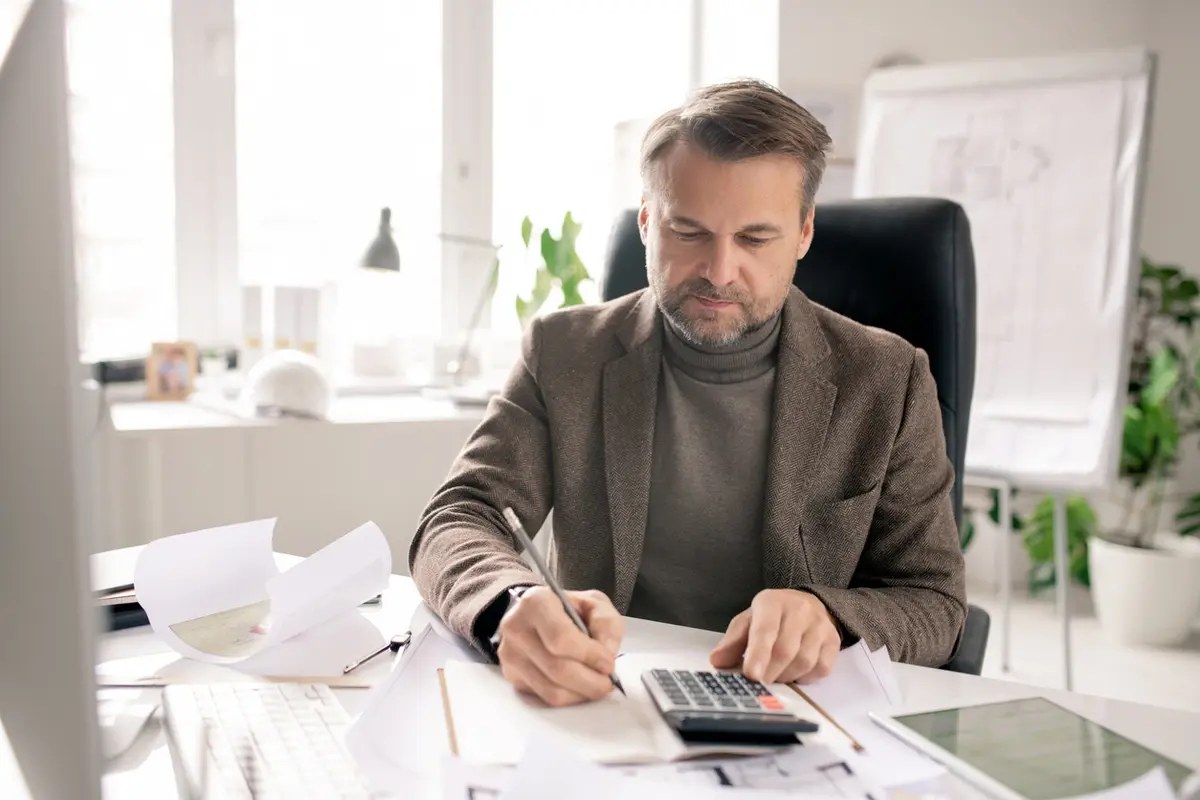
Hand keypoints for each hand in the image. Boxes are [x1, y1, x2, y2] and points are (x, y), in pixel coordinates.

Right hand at [496, 587, 623, 706]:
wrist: (535, 615)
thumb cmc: (566, 609)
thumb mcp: (593, 603)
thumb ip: (606, 622)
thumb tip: (607, 652)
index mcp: (536, 603)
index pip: (561, 638)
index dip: (589, 655)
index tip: (608, 663)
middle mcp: (517, 628)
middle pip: (557, 669)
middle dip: (590, 681)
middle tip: (607, 682)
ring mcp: (511, 655)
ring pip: (551, 690)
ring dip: (581, 694)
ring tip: (596, 685)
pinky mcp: (512, 677)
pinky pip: (545, 698)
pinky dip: (568, 698)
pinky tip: (578, 687)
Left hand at [709, 589, 839, 683]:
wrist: (808, 604)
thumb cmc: (772, 616)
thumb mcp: (748, 620)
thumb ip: (733, 641)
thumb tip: (717, 661)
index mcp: (773, 602)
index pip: (765, 630)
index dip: (758, 654)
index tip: (751, 676)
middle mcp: (800, 610)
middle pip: (786, 649)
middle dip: (770, 672)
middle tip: (759, 685)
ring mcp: (820, 626)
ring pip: (805, 661)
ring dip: (786, 677)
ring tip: (774, 676)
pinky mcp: (833, 641)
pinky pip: (821, 668)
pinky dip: (805, 678)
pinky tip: (794, 673)